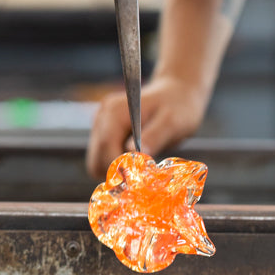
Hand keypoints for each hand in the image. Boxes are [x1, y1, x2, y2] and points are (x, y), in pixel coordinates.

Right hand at [86, 73, 208, 178]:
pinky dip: (117, 167)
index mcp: (114, 111)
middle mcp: (102, 116)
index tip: (139, 181)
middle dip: (116, 174)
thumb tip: (135, 155)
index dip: (119, 169)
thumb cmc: (178, 106)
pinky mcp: (105, 132)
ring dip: (117, 171)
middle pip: (96, 158)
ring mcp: (101, 124)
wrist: (177, 93)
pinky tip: (137, 162)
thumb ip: (154, 136)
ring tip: (142, 168)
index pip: (105, 148)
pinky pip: (104, 158)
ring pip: (97, 162)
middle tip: (142, 179)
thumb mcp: (172, 122)